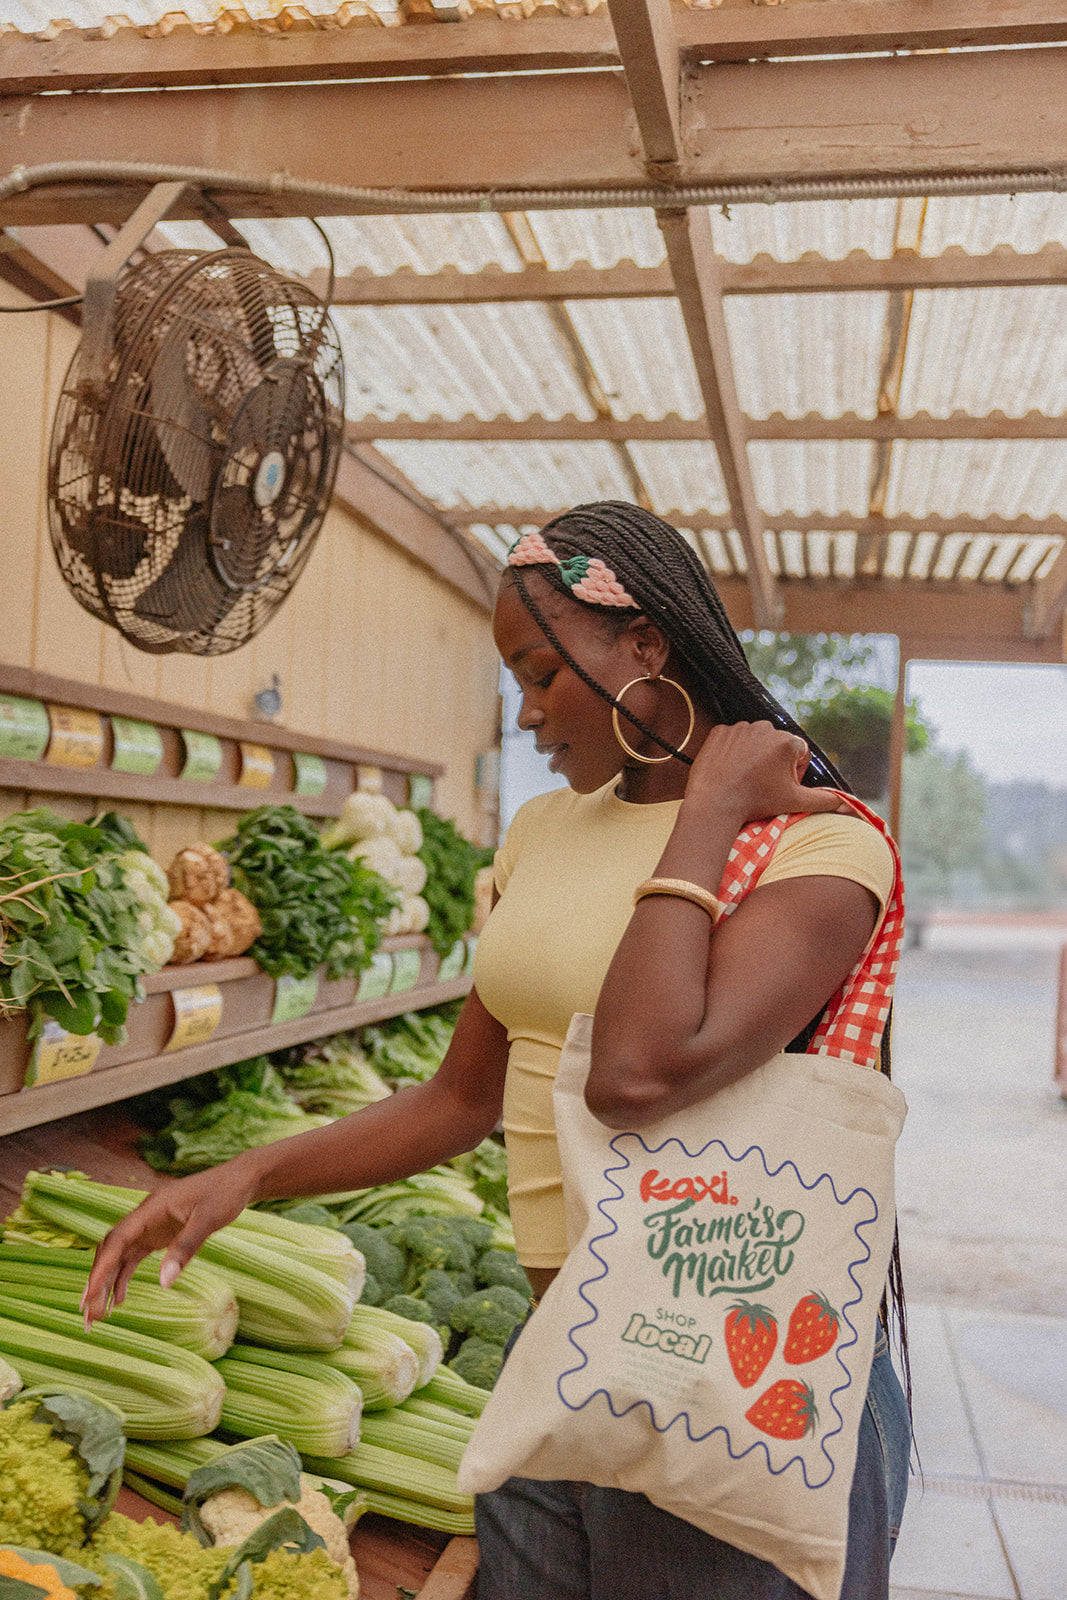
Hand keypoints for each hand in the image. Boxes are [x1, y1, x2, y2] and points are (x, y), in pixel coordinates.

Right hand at [80, 1159, 257, 1325]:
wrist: (239, 1180)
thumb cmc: (224, 1193)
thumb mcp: (208, 1220)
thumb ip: (185, 1248)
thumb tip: (164, 1282)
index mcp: (151, 1207)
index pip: (117, 1240)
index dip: (101, 1268)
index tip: (90, 1294)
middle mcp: (144, 1216)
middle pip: (111, 1250)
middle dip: (97, 1281)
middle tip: (88, 1314)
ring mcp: (150, 1226)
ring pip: (119, 1256)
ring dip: (107, 1283)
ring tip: (98, 1314)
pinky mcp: (158, 1234)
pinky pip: (134, 1257)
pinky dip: (124, 1277)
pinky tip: (119, 1300)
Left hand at [683, 720, 847, 825]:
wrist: (715, 802)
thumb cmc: (756, 802)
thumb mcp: (795, 802)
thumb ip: (825, 800)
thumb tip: (849, 805)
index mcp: (787, 741)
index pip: (799, 753)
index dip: (793, 772)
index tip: (780, 786)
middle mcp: (765, 727)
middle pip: (776, 745)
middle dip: (774, 763)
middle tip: (762, 785)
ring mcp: (740, 727)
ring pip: (754, 741)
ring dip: (753, 755)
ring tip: (745, 779)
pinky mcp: (719, 730)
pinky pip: (731, 739)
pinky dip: (732, 752)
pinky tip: (730, 770)